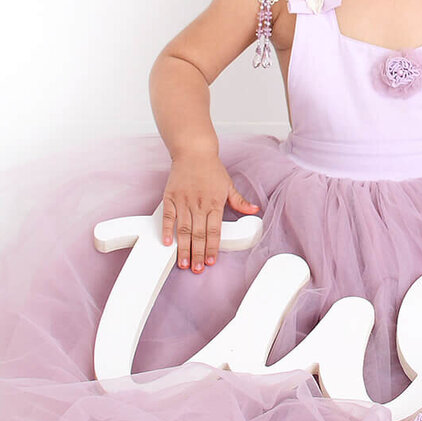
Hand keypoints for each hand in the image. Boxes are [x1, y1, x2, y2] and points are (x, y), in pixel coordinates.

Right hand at [161, 153, 260, 273]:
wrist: (194, 151)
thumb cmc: (211, 169)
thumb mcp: (228, 185)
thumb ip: (239, 201)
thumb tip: (254, 210)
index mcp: (214, 203)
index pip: (214, 230)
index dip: (213, 247)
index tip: (211, 261)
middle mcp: (199, 204)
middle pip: (198, 233)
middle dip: (198, 253)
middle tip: (196, 269)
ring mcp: (183, 201)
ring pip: (183, 229)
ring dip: (183, 247)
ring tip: (183, 262)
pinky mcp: (170, 197)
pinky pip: (168, 217)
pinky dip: (167, 230)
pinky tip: (168, 243)